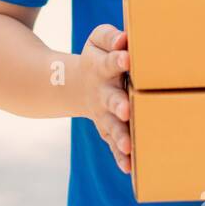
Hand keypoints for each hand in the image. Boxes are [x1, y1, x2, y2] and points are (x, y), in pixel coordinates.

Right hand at [77, 24, 131, 172]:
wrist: (75, 85)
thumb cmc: (98, 57)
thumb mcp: (98, 40)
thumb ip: (111, 37)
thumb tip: (125, 39)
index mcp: (102, 67)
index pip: (110, 62)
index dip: (117, 60)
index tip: (127, 58)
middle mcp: (103, 92)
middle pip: (111, 98)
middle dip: (118, 104)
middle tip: (126, 110)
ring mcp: (103, 113)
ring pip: (112, 126)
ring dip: (119, 136)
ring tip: (129, 146)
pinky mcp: (107, 129)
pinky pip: (112, 144)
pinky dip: (119, 156)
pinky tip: (129, 167)